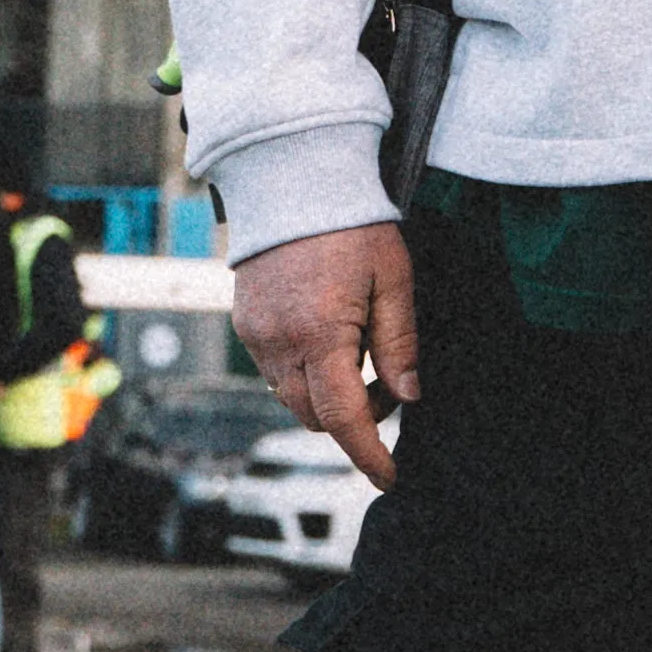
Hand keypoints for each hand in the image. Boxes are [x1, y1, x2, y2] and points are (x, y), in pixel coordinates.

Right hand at [236, 221, 418, 489]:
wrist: (293, 174)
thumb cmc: (353, 223)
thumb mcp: (394, 280)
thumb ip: (400, 344)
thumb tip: (407, 397)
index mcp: (320, 335)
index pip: (344, 419)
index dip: (368, 454)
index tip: (389, 477)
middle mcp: (278, 343)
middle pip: (314, 416)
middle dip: (353, 418)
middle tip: (387, 387)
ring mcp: (255, 334)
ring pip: (291, 397)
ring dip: (326, 395)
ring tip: (359, 351)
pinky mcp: (244, 322)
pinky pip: (274, 370)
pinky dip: (303, 371)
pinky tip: (328, 335)